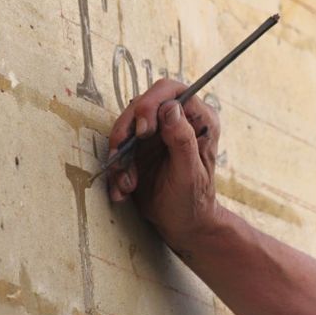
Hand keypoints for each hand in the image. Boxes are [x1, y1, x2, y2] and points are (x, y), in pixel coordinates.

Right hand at [108, 79, 220, 247]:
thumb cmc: (193, 200)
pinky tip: (123, 190)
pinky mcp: (141, 149)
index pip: (171, 92)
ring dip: (120, 156)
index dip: (151, 103)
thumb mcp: (189, 174)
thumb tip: (170, 107)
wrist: (182, 222)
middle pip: (141, 106)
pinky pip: (120, 149)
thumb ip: (182, 140)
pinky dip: (117, 168)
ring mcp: (157, 134)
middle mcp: (176, 122)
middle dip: (126, 132)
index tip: (141, 131)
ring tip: (126, 184)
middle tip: (120, 157)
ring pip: (126, 128)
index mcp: (198, 120)